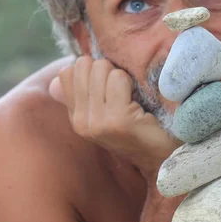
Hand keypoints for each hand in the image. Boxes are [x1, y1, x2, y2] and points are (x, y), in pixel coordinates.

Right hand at [49, 56, 178, 182]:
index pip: (67, 73)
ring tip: (132, 98)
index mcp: (77, 119)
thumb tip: (54, 82)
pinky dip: (132, 83)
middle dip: (107, 70)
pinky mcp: (117, 120)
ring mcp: (97, 123)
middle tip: (124, 93)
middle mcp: (82, 123)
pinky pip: (119, 78)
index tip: (110, 88)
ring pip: (101, 68)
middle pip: (84, 65)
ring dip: (121, 76)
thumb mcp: (106, 112)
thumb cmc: (141, 129)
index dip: (92, 71)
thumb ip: (82, 95)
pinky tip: (140, 104)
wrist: (166, 156)